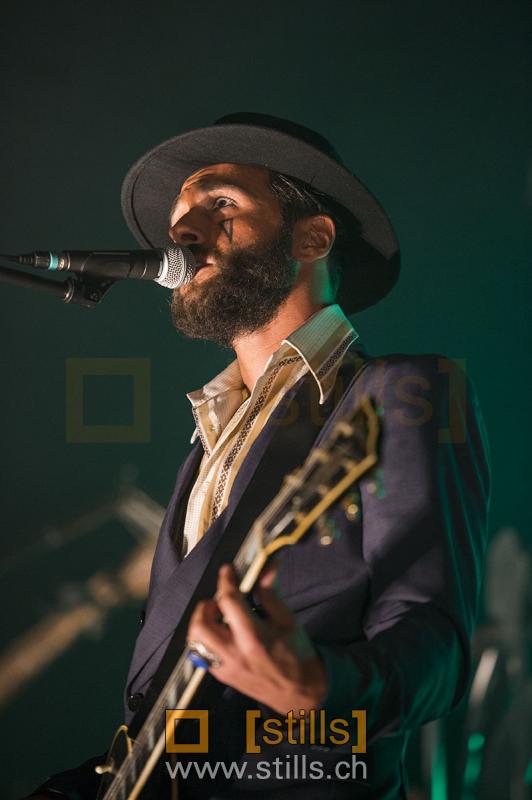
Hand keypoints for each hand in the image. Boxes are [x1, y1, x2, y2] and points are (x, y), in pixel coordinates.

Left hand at [187, 564, 327, 714]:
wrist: (300, 692)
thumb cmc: (297, 655)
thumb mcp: (288, 620)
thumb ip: (271, 594)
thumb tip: (267, 568)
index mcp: (254, 638)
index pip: (229, 602)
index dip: (226, 581)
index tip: (228, 571)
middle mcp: (235, 654)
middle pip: (202, 624)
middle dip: (207, 605)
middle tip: (221, 600)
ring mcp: (225, 667)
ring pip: (196, 640)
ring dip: (202, 622)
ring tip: (218, 616)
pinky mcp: (222, 676)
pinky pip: (201, 653)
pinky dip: (206, 638)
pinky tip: (221, 633)